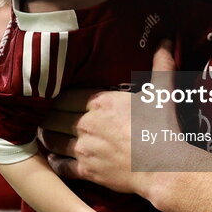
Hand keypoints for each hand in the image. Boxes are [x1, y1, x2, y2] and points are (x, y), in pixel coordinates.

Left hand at [42, 41, 180, 194]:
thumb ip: (161, 65)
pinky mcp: (87, 172)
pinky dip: (54, 162)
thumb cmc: (163, 129)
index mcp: (101, 102)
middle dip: (47, 116)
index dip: (58, 97)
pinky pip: (60, 166)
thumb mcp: (163, 92)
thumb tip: (165, 39)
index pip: (64, 96)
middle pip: (52, 117)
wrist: (164, 169)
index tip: (55, 99)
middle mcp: (87, 124)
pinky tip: (54, 158)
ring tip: (47, 134)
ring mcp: (84, 149)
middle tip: (46, 116)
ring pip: (51, 140)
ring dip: (47, 137)